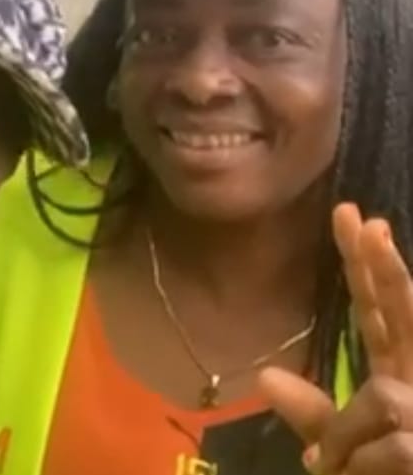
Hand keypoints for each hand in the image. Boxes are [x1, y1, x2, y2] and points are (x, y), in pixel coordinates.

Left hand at [261, 204, 412, 471]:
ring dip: (348, 439)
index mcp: (396, 379)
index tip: (353, 215)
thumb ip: (315, 417)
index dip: (366, 267)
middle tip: (371, 224)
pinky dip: (361, 468)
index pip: (378, 313)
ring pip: (382, 397)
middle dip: (389, 273)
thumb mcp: (342, 454)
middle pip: (407, 317)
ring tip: (336, 469)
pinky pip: (391, 446)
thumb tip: (266, 375)